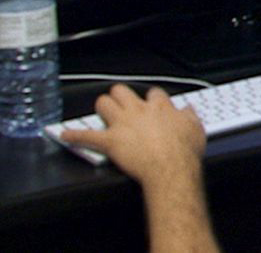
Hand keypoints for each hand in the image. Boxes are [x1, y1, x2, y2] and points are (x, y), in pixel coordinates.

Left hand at [59, 84, 204, 185]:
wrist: (171, 168)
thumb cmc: (183, 152)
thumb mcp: (196, 129)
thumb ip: (190, 117)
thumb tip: (188, 110)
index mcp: (160, 108)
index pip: (152, 93)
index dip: (150, 98)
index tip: (151, 103)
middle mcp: (139, 111)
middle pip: (122, 91)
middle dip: (119, 95)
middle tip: (120, 102)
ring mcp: (122, 125)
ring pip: (104, 104)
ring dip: (101, 108)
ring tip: (100, 111)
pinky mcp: (110, 141)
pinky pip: (87, 135)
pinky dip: (74, 135)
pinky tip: (64, 135)